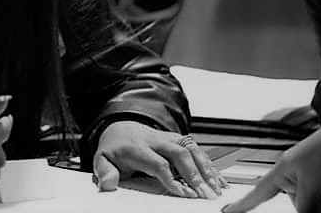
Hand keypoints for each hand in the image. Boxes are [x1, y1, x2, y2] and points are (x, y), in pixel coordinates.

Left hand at [92, 121, 225, 198]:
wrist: (120, 127)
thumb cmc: (115, 148)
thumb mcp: (102, 159)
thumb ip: (104, 172)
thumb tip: (107, 184)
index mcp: (138, 146)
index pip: (158, 162)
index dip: (172, 178)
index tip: (184, 194)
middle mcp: (156, 139)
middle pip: (180, 154)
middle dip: (195, 174)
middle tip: (205, 194)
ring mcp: (169, 137)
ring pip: (192, 149)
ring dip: (206, 168)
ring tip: (216, 187)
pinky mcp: (178, 139)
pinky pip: (197, 149)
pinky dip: (210, 164)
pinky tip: (218, 178)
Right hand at [221, 123, 320, 212]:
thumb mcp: (311, 191)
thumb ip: (303, 210)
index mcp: (283, 169)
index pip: (259, 192)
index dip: (243, 205)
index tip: (227, 212)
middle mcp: (296, 168)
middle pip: (297, 201)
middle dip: (314, 203)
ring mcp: (315, 168)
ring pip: (319, 198)